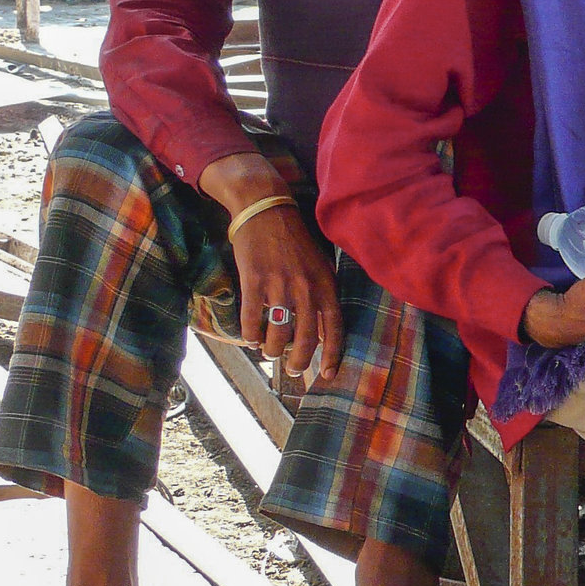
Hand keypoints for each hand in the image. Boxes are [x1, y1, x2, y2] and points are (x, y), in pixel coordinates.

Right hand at [201, 153, 343, 381]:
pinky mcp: (254, 280)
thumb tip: (321, 330)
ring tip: (269, 352)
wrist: (266, 210)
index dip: (332, 355)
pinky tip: (249, 339)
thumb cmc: (294, 241)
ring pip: (277, 333)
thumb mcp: (319, 266)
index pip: (334, 328)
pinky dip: (250, 334)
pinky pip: (252, 318)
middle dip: (299, 360)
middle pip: (305, 338)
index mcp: (326, 285)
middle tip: (294, 370)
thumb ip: (322, 295)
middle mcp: (306, 288)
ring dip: (272, 349)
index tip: (328, 375)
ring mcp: (280, 285)